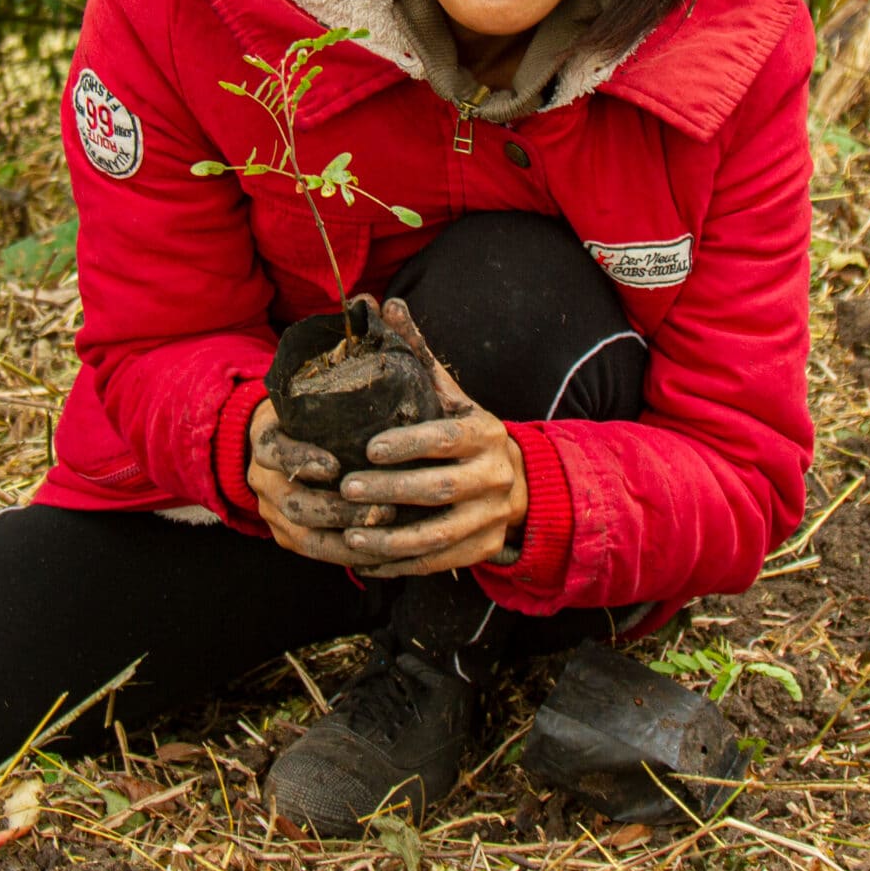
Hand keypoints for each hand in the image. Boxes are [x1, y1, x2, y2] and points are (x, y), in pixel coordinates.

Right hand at [247, 401, 394, 566]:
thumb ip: (335, 399)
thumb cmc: (306, 415)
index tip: (334, 466)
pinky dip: (349, 555)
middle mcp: (263, 479)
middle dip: (340, 512)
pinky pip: (316, 553)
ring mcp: (271, 511)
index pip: (275, 452)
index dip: (302, 461)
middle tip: (384, 511)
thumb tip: (395, 391)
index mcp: (265, 440)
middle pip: (294, 504)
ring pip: (304, 537)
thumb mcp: (308, 399)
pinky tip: (382, 554)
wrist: (272, 442)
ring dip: (350, 541)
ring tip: (388, 537)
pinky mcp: (285, 535)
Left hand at [332, 298, 528, 577]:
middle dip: (392, 492)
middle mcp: (493, 477)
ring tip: (351, 534)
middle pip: (440, 490)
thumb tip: (385, 303)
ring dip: (391, 539)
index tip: (368, 448)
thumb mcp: (450, 394)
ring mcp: (489, 518)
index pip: (447, 439)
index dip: (409, 445)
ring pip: (438, 535)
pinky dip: (398, 567)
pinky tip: (362, 562)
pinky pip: (436, 563)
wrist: (522, 484)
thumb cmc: (466, 432)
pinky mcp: (481, 549)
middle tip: (347, 489)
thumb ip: (416, 354)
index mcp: (483, 433)